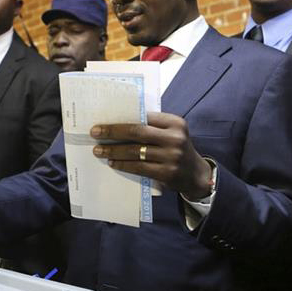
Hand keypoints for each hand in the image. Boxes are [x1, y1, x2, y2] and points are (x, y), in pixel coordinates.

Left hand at [91, 112, 212, 200]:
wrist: (196, 175)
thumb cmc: (176, 149)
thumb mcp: (171, 133)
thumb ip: (152, 126)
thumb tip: (119, 122)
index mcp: (175, 123)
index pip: (144, 117)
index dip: (122, 119)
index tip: (104, 120)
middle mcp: (175, 138)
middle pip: (137, 132)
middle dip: (112, 132)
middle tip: (95, 133)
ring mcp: (172, 156)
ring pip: (135, 151)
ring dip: (114, 150)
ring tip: (99, 150)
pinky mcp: (167, 173)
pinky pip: (139, 167)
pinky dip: (123, 164)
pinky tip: (113, 162)